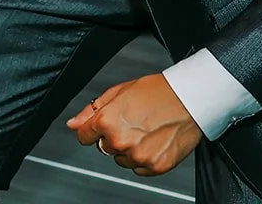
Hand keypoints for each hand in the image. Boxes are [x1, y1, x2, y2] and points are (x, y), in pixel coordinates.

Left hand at [67, 74, 202, 176]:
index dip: (91, 130)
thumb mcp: (117, 93)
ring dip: (129, 149)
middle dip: (113, 137)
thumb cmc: (156, 92)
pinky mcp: (156, 166)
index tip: (98, 128)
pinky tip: (154, 142)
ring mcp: (138, 156)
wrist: (189, 100)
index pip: (85, 136)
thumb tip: (73, 124)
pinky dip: (144, 159)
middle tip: (132, 123)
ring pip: (121, 159)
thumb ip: (91, 111)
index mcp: (107, 121)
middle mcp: (120, 141)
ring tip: (145, 131)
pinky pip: (140, 169)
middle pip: (104, 147)